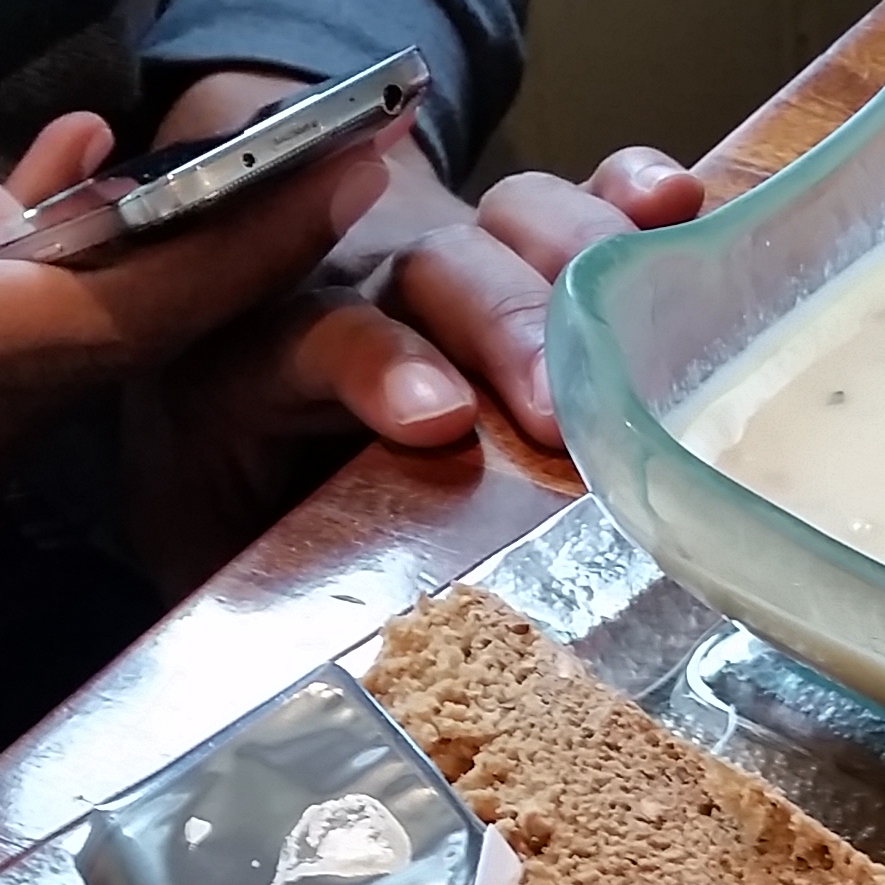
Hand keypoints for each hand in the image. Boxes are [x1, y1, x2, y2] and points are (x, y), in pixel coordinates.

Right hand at [0, 85, 383, 749]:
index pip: (113, 308)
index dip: (242, 245)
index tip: (337, 173)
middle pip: (123, 340)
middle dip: (222, 246)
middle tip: (304, 160)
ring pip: (63, 371)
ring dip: (105, 278)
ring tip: (89, 175)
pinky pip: (12, 409)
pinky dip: (31, 327)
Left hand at [122, 80, 704, 587]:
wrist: (244, 343)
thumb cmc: (241, 471)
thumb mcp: (208, 531)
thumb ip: (237, 586)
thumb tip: (264, 687)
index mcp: (260, 354)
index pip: (314, 338)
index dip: (379, 366)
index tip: (440, 418)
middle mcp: (356, 280)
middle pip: (436, 273)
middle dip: (510, 328)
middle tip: (565, 408)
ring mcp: (443, 248)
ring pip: (511, 224)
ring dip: (584, 262)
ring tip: (651, 304)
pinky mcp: (514, 239)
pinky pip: (574, 201)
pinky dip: (628, 197)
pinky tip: (676, 203)